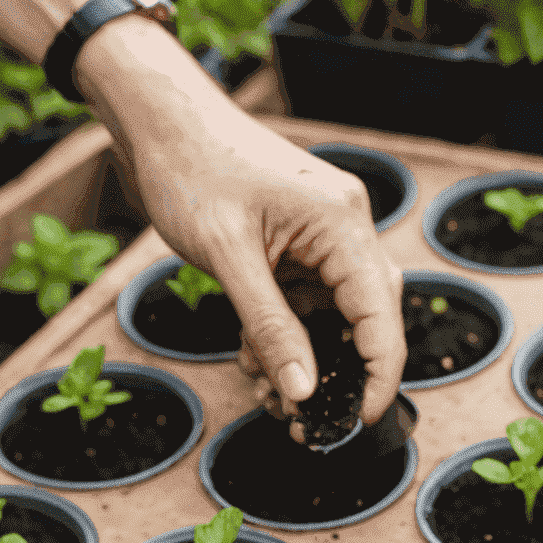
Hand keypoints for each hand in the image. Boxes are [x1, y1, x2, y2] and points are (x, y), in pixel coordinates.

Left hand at [77, 24, 405, 435]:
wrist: (161, 123)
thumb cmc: (192, 170)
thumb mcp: (228, 258)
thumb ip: (270, 327)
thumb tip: (303, 389)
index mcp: (340, 222)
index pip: (380, 312)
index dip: (380, 372)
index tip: (361, 418)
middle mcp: (342, 226)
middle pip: (365, 317)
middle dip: (336, 371)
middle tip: (302, 417)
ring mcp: (320, 234)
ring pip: (331, 315)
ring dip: (302, 357)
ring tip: (265, 391)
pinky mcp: (295, 242)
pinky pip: (303, 301)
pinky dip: (282, 334)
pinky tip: (253, 359)